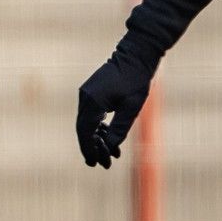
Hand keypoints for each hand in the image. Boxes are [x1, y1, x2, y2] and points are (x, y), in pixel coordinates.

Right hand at [76, 53, 154, 167]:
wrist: (136, 55)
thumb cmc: (136, 80)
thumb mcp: (131, 108)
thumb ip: (119, 129)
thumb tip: (111, 147)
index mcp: (92, 101)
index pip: (85, 132)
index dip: (88, 149)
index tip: (93, 163)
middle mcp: (85, 98)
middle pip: (84, 129)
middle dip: (93, 148)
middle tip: (103, 165)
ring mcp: (87, 94)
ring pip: (88, 124)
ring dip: (98, 140)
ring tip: (111, 156)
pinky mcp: (92, 92)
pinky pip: (92, 115)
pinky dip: (100, 128)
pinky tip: (110, 139)